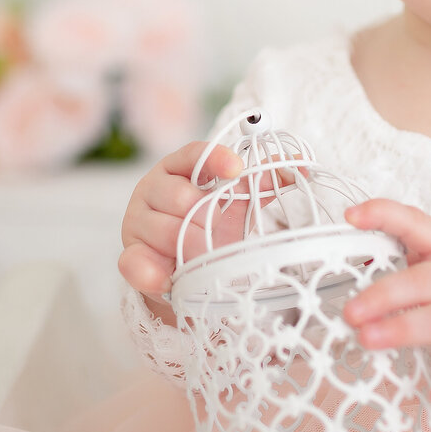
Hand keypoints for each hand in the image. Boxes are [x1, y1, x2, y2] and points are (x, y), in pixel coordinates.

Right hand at [118, 139, 305, 305]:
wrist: (185, 268)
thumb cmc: (209, 224)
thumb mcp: (236, 203)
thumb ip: (263, 181)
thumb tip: (301, 163)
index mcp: (177, 169)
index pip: (192, 154)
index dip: (214, 159)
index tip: (237, 169)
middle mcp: (152, 189)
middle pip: (180, 196)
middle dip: (205, 218)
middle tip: (217, 232)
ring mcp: (136, 222)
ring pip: (164, 229)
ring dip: (190, 247)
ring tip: (204, 257)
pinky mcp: (129, 255)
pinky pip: (134, 262)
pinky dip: (153, 272)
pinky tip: (170, 277)